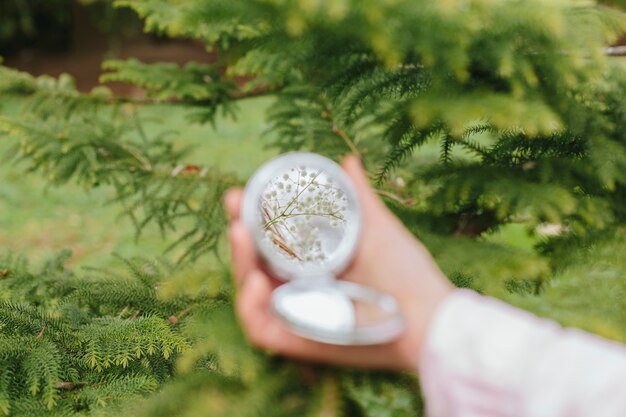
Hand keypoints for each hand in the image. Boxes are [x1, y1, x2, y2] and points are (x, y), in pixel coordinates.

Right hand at [224, 155, 452, 371]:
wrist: (430, 318)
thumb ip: (359, 198)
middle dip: (239, 233)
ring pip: (251, 290)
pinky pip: (260, 328)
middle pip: (255, 262)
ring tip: (241, 234)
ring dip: (240, 262)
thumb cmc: (407, 274)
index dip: (251, 216)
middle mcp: (299, 287)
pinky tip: (256, 282)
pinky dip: (250, 307)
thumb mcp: (378, 230)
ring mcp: (297, 313)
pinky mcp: (298, 341)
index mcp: (312, 263)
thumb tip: (348, 161)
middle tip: (236, 205)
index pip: (270, 239)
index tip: (242, 193)